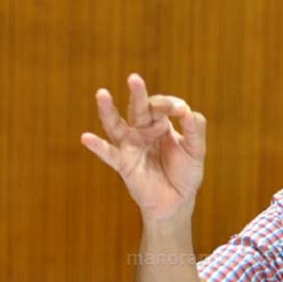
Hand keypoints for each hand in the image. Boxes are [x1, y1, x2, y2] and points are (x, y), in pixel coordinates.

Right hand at [80, 73, 206, 221]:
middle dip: (137, 95)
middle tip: (135, 78)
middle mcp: (142, 131)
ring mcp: (131, 146)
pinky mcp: (124, 163)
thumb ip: (195, 130)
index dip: (169, 105)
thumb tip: (188, 110)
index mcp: (160, 124)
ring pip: (117, 125)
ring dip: (108, 110)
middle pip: (138, 109)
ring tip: (102, 94)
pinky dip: (98, 147)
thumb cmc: (185, 174)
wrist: (177, 202)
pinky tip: (86, 138)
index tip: (181, 110)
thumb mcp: (196, 151)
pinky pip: (109, 154)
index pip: (160, 106)